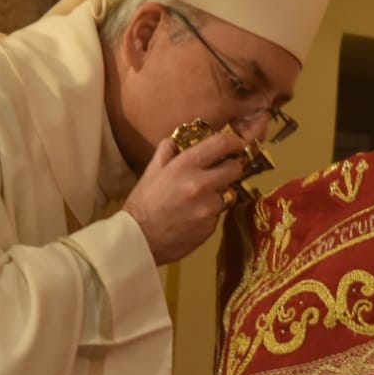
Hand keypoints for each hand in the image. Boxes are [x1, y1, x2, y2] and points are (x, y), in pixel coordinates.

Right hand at [124, 128, 246, 265]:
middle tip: (222, 171)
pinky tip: (196, 215)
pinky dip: (212, 212)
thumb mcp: (152, 169)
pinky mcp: (211, 226)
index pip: (221, 144)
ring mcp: (208, 208)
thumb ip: (169, 149)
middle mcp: (201, 184)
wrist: (138, 239)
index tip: (235, 144)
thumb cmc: (143, 202)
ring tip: (202, 198)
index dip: (233, 142)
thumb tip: (186, 135)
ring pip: (230, 193)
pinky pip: (220, 213)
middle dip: (231, 167)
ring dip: (221, 193)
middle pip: (235, 168)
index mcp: (184, 166)